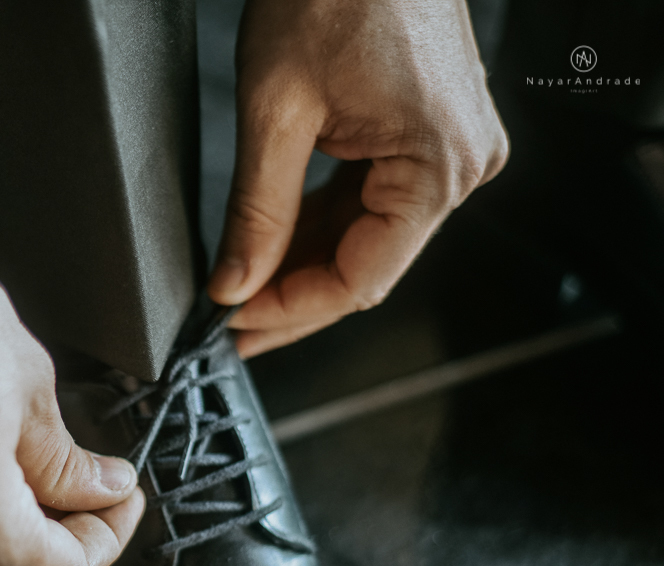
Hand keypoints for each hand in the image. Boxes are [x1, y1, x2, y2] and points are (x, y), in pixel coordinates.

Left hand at [207, 0, 508, 355]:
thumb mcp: (276, 111)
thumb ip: (256, 211)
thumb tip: (236, 284)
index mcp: (438, 166)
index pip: (360, 280)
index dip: (290, 311)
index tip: (235, 328)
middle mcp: (459, 165)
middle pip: (365, 265)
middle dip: (291, 294)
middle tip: (231, 324)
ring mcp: (447, 148)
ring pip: (365, 237)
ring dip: (302, 263)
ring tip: (241, 289)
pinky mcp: (425, 131)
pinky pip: (369, 198)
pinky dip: (320, 223)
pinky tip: (274, 242)